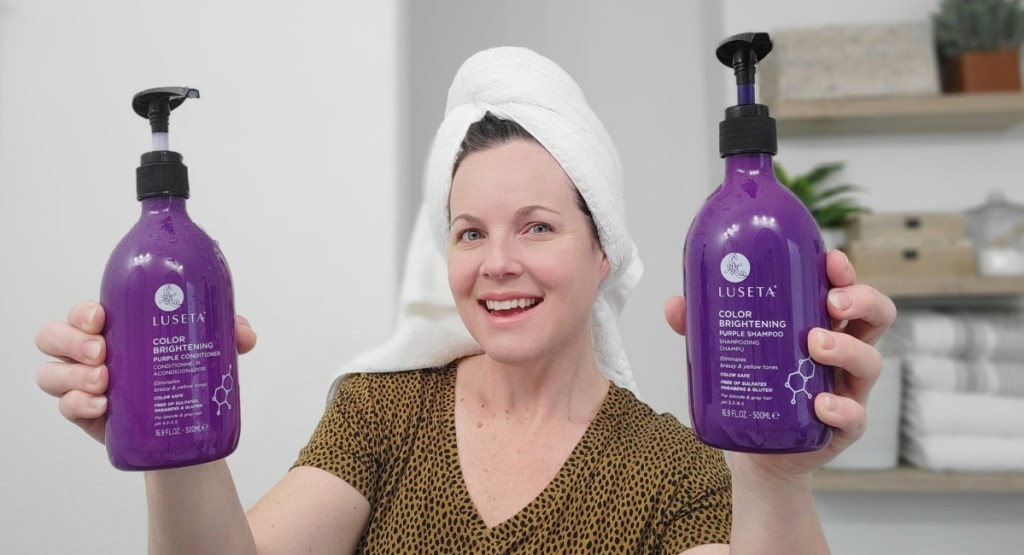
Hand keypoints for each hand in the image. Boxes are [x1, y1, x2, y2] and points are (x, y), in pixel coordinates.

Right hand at [36, 301, 257, 443]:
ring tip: (103, 382)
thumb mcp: (208, 349)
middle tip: (103, 353)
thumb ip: (228, 335)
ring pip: (51, 372)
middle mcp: (90, 351)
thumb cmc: (186, 373)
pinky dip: (77, 405)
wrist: (185, 427)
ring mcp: (83, 383)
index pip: (85, 312)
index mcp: (116, 327)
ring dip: (72, 375)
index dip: (84, 311)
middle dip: (72, 340)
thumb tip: (243, 334)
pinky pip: (65, 407)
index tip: (102, 316)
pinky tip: (100, 407)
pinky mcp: (85, 414)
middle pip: (54, 336)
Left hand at [664, 249, 896, 480]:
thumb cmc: (754, 389)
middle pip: (875, 317)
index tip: (831, 261)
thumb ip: (703, 327)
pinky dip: (840, 408)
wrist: (758, 454)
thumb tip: (675, 304)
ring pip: (870, 361)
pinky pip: (854, 417)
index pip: (844, 290)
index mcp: (820, 325)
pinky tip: (820, 404)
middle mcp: (842, 354)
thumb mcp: (728, 352)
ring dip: (846, 348)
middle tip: (832, 302)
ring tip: (814, 345)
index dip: (844, 273)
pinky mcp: (842, 427)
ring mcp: (846, 390)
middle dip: (861, 301)